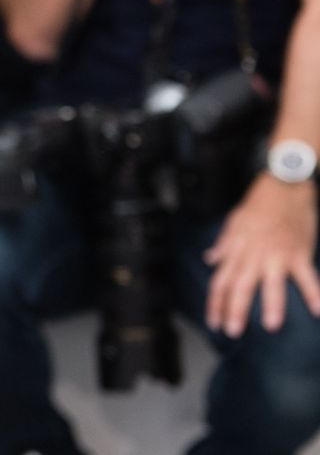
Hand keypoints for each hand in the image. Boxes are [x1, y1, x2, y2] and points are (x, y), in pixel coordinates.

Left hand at [204, 175, 319, 336]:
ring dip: (271, 305)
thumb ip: (224, 244)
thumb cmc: (259, 205)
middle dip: (235, 309)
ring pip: (272, 283)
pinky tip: (318, 312)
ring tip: (270, 326)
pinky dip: (314, 293)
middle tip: (232, 331)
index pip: (221, 280)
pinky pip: (307, 276)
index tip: (213, 322)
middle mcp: (254, 254)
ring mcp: (277, 254)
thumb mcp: (234, 222)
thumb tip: (210, 260)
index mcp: (237, 249)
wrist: (283, 186)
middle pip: (240, 285)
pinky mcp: (299, 252)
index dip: (215, 302)